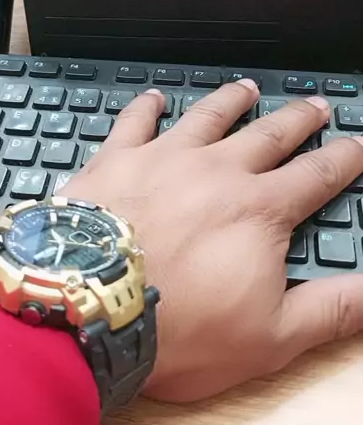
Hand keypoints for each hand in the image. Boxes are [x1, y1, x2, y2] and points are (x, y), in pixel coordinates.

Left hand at [60, 81, 362, 402]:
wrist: (89, 312)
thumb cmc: (180, 330)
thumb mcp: (271, 336)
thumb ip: (332, 308)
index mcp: (259, 210)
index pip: (316, 175)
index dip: (344, 158)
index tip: (358, 143)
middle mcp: (216, 172)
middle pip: (268, 135)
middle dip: (297, 119)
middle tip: (315, 104)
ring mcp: (164, 159)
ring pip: (207, 117)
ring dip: (231, 101)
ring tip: (247, 88)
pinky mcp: (117, 160)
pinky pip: (135, 122)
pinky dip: (147, 107)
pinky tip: (153, 97)